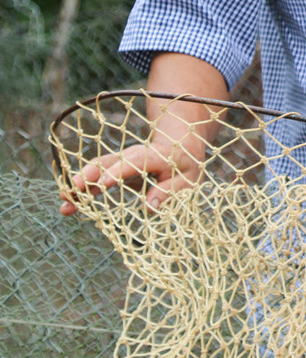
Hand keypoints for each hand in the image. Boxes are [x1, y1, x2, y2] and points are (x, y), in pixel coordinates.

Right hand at [58, 141, 203, 214]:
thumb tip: (150, 206)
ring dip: (80, 185)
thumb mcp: (188, 180)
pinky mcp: (114, 171)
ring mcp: (121, 162)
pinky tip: (68, 206)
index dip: (119, 171)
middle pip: (109, 162)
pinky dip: (82, 192)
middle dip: (90, 175)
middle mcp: (134, 155)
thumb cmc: (185, 168)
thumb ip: (170, 192)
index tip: (104, 183)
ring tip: (65, 202)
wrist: (180, 150)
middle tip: (73, 190)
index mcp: (155, 156)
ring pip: (97, 170)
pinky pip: (96, 179)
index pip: (135, 161)